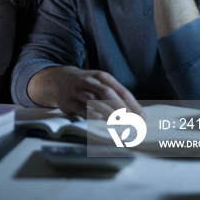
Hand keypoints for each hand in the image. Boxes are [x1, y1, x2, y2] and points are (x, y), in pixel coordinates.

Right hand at [28, 66, 144, 119]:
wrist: (57, 79)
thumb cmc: (85, 84)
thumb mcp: (99, 81)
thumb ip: (115, 93)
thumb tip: (134, 112)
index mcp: (100, 76)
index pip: (119, 90)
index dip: (132, 104)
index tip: (142, 117)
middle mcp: (87, 81)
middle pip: (107, 94)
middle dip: (122, 108)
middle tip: (133, 121)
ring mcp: (76, 91)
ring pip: (94, 101)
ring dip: (108, 112)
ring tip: (121, 123)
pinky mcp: (67, 102)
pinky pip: (81, 108)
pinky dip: (91, 114)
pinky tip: (100, 119)